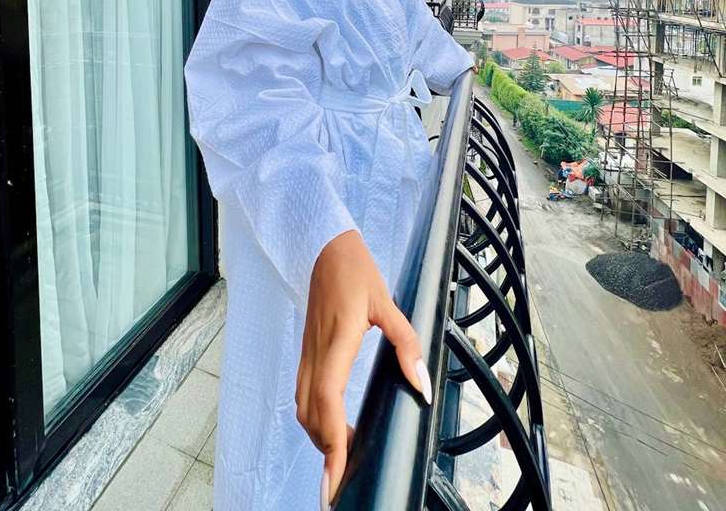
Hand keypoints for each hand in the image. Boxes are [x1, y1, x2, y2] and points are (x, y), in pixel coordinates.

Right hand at [295, 229, 431, 507]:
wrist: (324, 246)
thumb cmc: (356, 272)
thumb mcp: (388, 303)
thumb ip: (406, 343)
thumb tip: (421, 386)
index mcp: (337, 343)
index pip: (328, 404)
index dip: (332, 444)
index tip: (336, 477)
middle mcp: (316, 353)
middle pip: (313, 416)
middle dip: (327, 451)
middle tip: (345, 479)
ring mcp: (308, 353)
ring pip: (304, 407)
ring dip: (320, 436)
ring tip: (344, 456)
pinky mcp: (307, 351)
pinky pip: (305, 393)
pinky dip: (316, 417)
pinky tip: (334, 425)